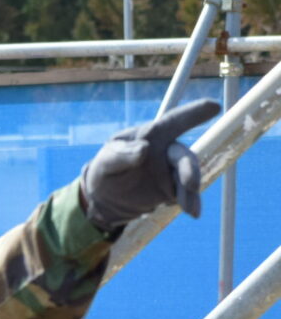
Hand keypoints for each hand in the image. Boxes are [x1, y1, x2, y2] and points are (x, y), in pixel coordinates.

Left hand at [81, 99, 219, 229]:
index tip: (214, 106)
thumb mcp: (106, 160)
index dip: (193, 113)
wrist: (105, 198)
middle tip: (191, 184)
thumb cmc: (106, 169)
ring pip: (188, 176)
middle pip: (183, 156)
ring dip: (191, 191)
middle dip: (190, 169)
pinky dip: (190, 202)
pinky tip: (193, 211)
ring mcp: (172, 170)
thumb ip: (122, 154)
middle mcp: (166, 150)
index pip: (174, 121)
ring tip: (191, 209)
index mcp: (152, 135)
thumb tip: (144, 149)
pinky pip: (185, 195)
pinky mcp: (173, 189)